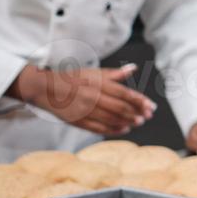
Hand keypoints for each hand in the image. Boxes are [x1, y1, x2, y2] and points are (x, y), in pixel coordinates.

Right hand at [8, 63, 154, 135]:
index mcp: (98, 84)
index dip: (139, 101)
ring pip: (111, 119)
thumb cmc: (72, 78)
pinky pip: (99, 128)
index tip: (151, 106)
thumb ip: (115, 73)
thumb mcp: (94, 72)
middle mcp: (93, 97)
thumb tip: (133, 68)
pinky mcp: (78, 121)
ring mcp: (85, 110)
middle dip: (137, 113)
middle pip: (120, 107)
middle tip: (148, 116)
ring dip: (127, 122)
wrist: (45, 88)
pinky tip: (123, 129)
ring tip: (138, 122)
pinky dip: (113, 129)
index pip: (124, 94)